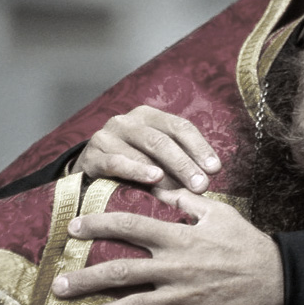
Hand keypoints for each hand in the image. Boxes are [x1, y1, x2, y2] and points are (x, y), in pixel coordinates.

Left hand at [51, 188, 283, 304]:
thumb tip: (162, 190)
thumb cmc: (248, 241)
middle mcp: (173, 267)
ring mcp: (183, 296)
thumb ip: (186, 202)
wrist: (278, 275)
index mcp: (177, 238)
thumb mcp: (218, 212)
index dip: (99, 225)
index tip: (74, 229)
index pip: (130, 226)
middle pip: (121, 271)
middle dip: (86, 279)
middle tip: (58, 286)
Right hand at [71, 105, 221, 192]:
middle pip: (163, 139)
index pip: (180, 127)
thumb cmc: (130, 168)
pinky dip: (136, 170)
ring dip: (167, 170)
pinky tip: (153, 178)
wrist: (88, 178)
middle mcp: (127, 121)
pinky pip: (116, 162)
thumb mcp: (155, 159)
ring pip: (143, 149)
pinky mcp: (91, 155)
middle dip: (185, 163)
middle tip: (202, 185)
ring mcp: (107, 136)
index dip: (199, 147)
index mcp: (148, 117)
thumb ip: (178, 162)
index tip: (215, 169)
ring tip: (183, 187)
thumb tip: (208, 177)